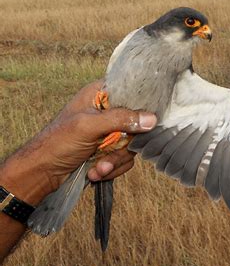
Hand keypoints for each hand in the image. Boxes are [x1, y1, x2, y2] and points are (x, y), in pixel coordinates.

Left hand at [0, 81, 156, 204]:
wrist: (41, 172)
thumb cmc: (57, 142)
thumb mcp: (89, 126)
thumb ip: (120, 119)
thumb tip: (152, 119)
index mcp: (100, 94)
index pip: (131, 92)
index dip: (140, 106)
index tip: (142, 122)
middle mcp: (107, 111)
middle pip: (136, 123)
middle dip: (123, 146)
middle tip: (107, 157)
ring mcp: (109, 131)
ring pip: (131, 145)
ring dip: (115, 161)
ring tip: (98, 168)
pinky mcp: (109, 149)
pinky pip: (125, 158)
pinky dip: (113, 168)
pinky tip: (96, 172)